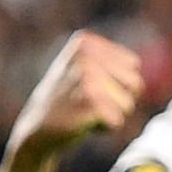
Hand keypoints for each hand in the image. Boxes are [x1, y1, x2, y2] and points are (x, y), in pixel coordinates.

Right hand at [10, 30, 142, 162]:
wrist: (35, 129)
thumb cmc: (66, 99)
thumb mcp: (82, 68)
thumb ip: (112, 61)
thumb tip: (135, 65)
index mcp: (84, 43)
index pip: (132, 65)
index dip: (116, 82)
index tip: (90, 87)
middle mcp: (84, 56)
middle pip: (135, 83)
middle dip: (118, 99)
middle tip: (89, 102)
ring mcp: (85, 79)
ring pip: (128, 104)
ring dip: (112, 114)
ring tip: (85, 111)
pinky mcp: (87, 104)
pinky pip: (117, 121)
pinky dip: (104, 128)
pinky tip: (82, 124)